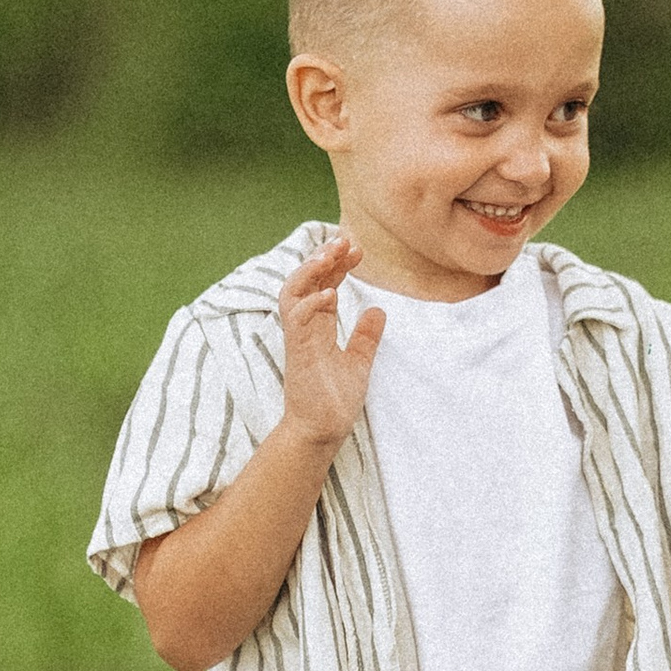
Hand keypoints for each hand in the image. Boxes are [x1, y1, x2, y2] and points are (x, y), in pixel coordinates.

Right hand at [278, 228, 384, 460]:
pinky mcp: (297, 351)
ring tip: (330, 254)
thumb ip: (366, 336)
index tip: (357, 249)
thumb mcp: (359, 361)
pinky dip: (311, 302)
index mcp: (318, 327)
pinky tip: (331, 293)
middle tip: (345, 240)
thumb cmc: (334, 399)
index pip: (323, 284)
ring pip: (292, 292)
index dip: (337, 265)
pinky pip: (296, 319)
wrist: (322, 430)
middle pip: (306, 281)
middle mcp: (305, 327)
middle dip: (323, 257)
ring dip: (309, 270)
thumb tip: (379, 310)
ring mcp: (299, 338)